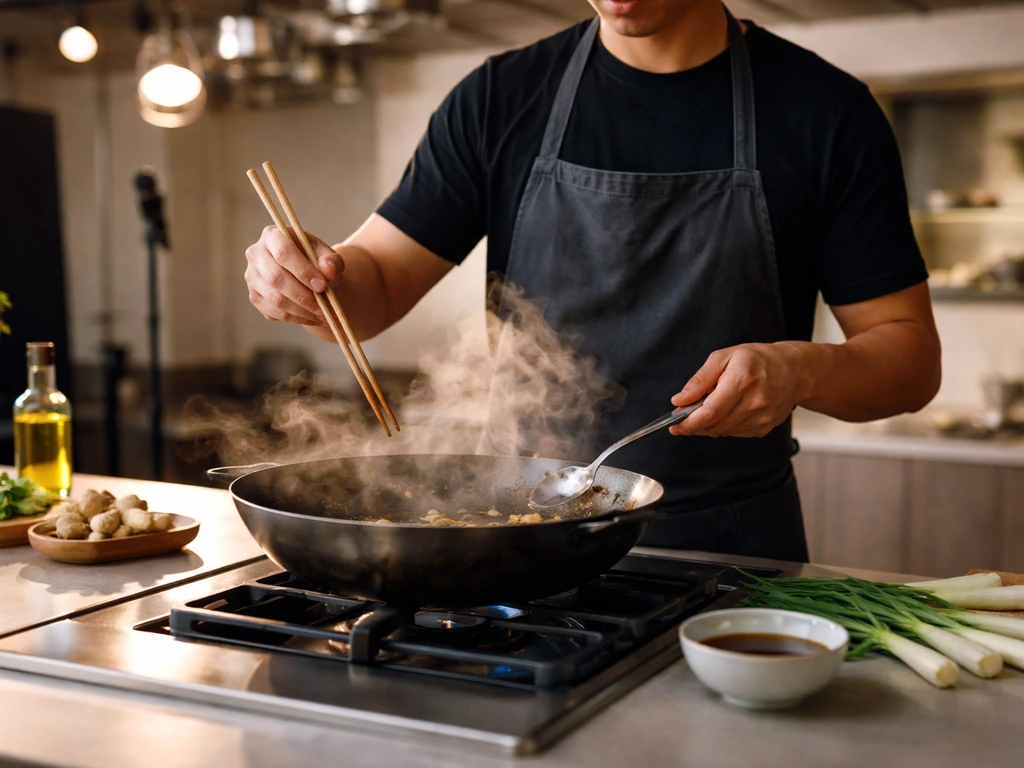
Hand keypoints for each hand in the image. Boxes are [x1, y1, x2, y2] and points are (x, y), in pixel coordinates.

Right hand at [244, 226, 344, 325]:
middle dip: (304, 296)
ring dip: (303, 311)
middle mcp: (256, 254)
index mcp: (272, 235)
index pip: (283, 252)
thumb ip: (332, 261)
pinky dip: (298, 318)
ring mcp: (252, 277)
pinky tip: (314, 318)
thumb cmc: (316, 261)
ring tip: (325, 315)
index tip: (322, 286)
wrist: (307, 275)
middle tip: (326, 308)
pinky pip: (276, 313)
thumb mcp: (327, 256)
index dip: (303, 271)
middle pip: (276, 278)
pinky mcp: (255, 297)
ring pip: (276, 299)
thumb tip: (329, 270)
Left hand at [668, 343, 806, 437]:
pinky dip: (722, 425)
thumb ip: (700, 379)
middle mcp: (755, 402)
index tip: (674, 425)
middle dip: (693, 425)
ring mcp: (762, 418)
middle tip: (681, 418)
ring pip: (722, 431)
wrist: (794, 371)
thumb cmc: (757, 360)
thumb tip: (680, 400)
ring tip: (704, 410)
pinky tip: (724, 412)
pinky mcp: (764, 428)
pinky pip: (734, 432)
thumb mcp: (724, 357)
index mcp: (743, 381)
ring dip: (707, 425)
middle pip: (715, 425)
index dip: (689, 423)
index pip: (710, 412)